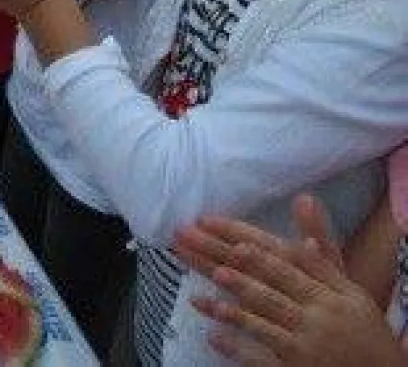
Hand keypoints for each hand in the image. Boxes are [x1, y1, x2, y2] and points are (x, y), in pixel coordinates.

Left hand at [175, 197, 400, 366]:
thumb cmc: (359, 325)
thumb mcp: (346, 285)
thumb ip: (321, 244)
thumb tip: (303, 199)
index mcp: (324, 291)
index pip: (278, 260)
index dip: (245, 241)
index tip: (210, 223)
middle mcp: (314, 315)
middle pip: (262, 285)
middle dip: (224, 263)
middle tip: (190, 243)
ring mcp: (303, 345)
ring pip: (262, 322)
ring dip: (231, 307)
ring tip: (201, 292)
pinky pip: (262, 360)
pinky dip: (238, 348)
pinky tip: (213, 336)